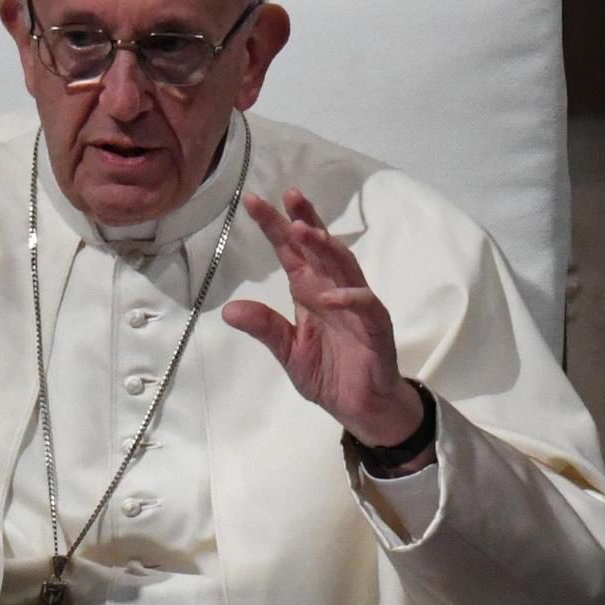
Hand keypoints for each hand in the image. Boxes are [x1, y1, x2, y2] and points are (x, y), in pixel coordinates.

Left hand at [223, 189, 426, 449]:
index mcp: (310, 292)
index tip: (253, 202)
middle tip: (289, 196)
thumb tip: (228, 310)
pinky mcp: (376, 328)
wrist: (363, 408)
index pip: (291, 253)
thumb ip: (265, 328)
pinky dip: (349, 299)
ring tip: (304, 231)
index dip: (275, 227)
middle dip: (304, 221)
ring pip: (344, 267)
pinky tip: (329, 297)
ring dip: (326, 247)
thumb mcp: (288, 352)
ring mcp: (357, 307)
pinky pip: (366, 306)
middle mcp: (333, 290)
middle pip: (319, 248)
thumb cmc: (330, 375)